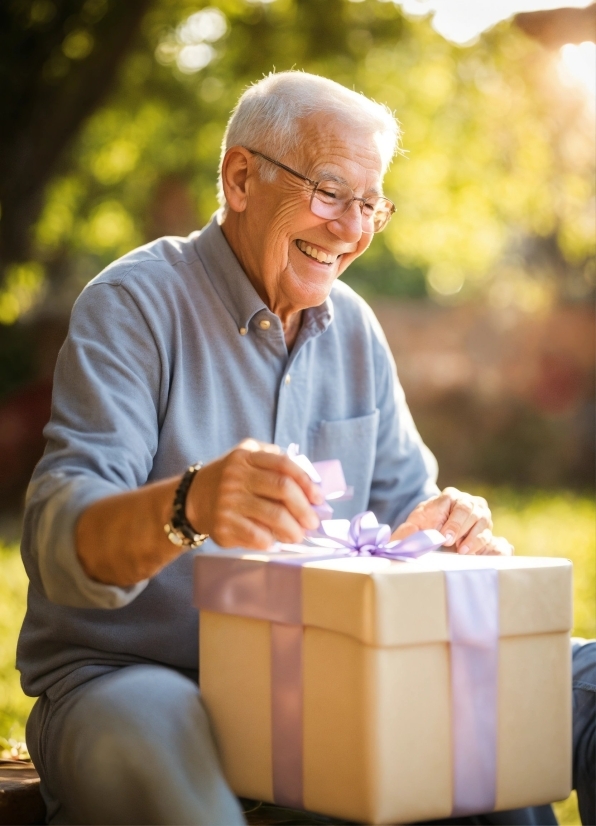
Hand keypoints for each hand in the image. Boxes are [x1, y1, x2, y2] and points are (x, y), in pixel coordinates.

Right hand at [186, 439, 322, 549]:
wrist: (192, 499)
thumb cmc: (230, 479)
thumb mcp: (246, 457)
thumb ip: (274, 459)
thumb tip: (310, 479)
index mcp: (245, 457)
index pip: (283, 465)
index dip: (306, 481)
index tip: (318, 497)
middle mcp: (236, 477)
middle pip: (282, 489)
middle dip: (304, 508)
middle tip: (313, 522)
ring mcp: (228, 502)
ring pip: (274, 516)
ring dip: (293, 529)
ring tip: (299, 535)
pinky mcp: (223, 526)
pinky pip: (257, 536)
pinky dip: (272, 540)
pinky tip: (275, 540)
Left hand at [391, 487, 511, 555]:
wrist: (441, 530)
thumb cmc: (427, 525)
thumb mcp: (415, 525)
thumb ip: (406, 532)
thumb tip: (395, 544)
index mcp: (450, 496)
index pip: (452, 500)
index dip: (450, 520)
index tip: (444, 537)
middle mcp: (468, 502)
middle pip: (470, 510)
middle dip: (460, 528)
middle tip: (451, 543)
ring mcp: (481, 515)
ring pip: (483, 522)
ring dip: (474, 538)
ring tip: (462, 551)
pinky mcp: (488, 530)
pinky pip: (491, 537)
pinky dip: (483, 546)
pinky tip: (473, 554)